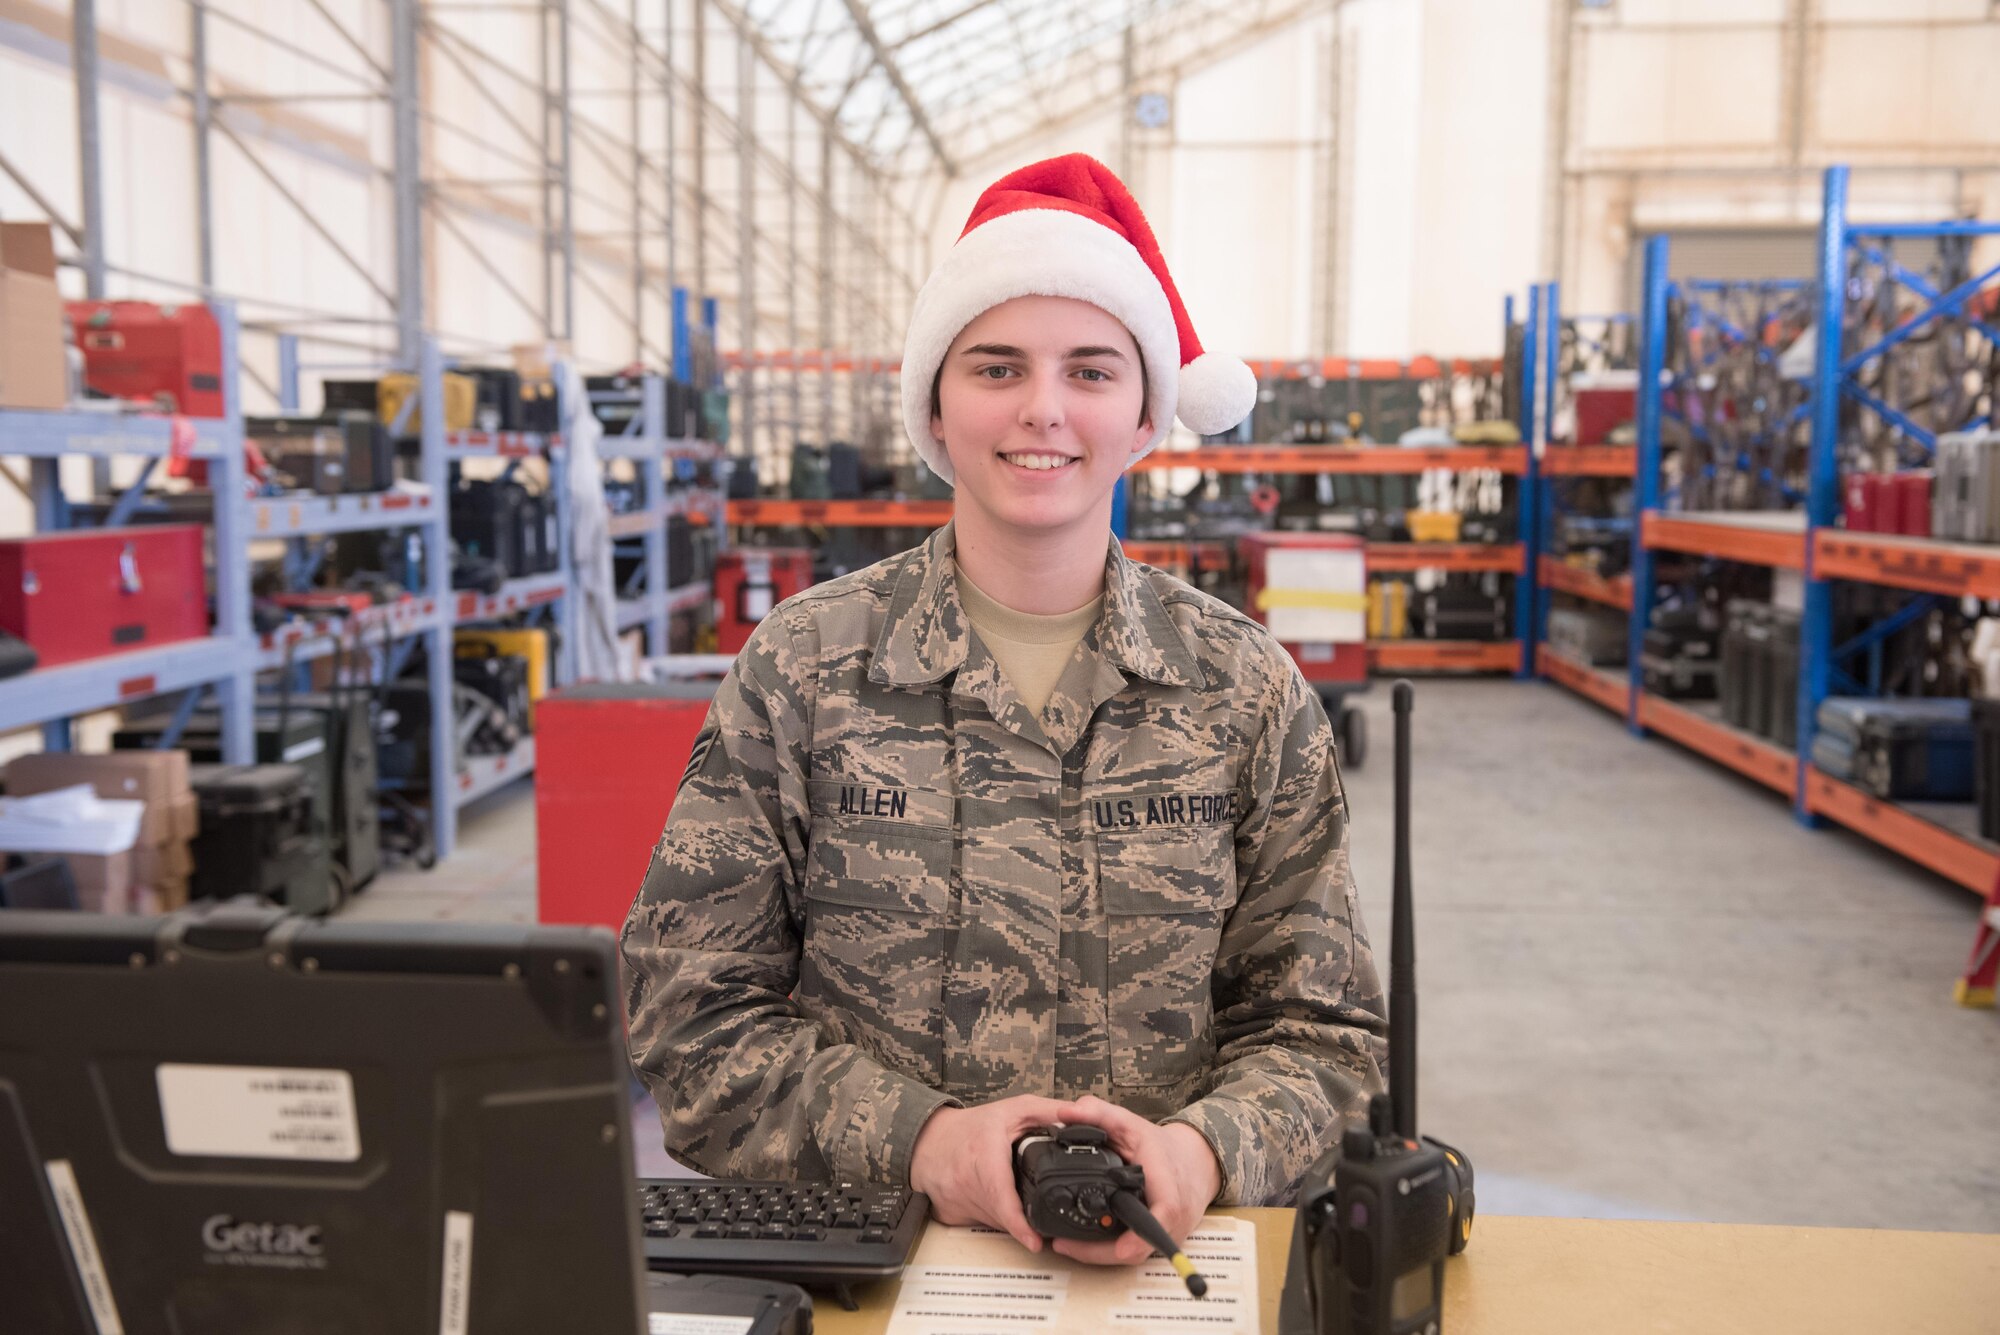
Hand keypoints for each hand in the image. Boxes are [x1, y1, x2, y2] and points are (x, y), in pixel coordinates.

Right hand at [908, 1094, 1078, 1252]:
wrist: (928, 1140)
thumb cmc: (971, 1126)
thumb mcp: (1013, 1110)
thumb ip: (1049, 1112)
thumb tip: (1081, 1117)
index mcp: (984, 1155)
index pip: (1001, 1195)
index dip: (1018, 1222)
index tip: (1035, 1242)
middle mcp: (966, 1181)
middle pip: (1003, 1213)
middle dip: (1024, 1214)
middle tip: (1038, 1208)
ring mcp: (956, 1202)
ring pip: (994, 1222)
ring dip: (1010, 1216)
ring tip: (1013, 1193)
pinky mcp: (950, 1215)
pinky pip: (981, 1223)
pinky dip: (994, 1217)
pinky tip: (994, 1200)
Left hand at [1046, 1095, 1222, 1266]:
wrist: (1194, 1161)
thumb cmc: (1161, 1145)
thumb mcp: (1129, 1122)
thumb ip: (1097, 1114)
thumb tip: (1065, 1113)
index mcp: (1166, 1180)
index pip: (1164, 1211)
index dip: (1143, 1234)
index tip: (1122, 1248)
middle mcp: (1174, 1212)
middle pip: (1143, 1243)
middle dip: (1104, 1252)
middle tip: (1065, 1245)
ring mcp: (1171, 1229)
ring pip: (1138, 1253)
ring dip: (1104, 1254)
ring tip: (1068, 1245)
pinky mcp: (1164, 1239)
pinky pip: (1139, 1252)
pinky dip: (1112, 1251)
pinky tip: (1088, 1244)